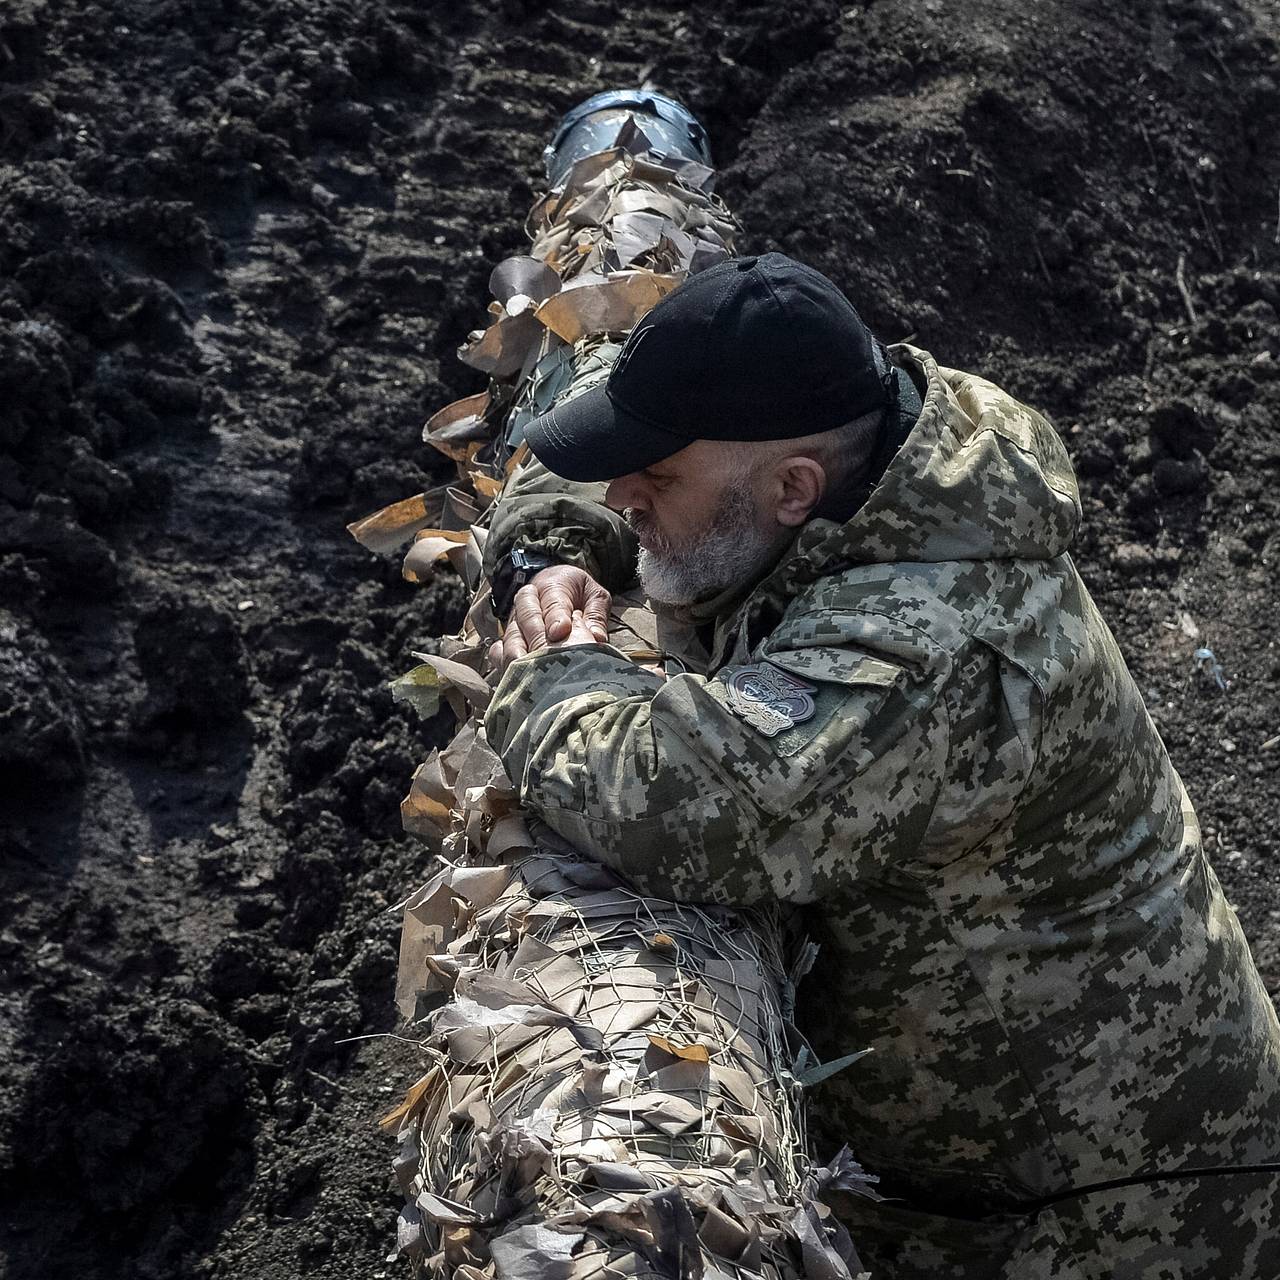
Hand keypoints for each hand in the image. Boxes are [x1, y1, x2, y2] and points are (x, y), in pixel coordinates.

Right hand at [488, 565, 609, 671]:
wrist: (555, 586)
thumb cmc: (579, 594)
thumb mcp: (594, 596)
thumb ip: (596, 614)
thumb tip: (597, 638)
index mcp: (553, 586)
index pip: (553, 601)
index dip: (556, 617)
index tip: (561, 632)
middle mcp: (528, 602)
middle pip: (526, 616)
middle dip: (536, 635)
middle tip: (548, 655)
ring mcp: (516, 622)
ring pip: (511, 635)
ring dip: (519, 652)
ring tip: (529, 671)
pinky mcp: (508, 639)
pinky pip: (499, 650)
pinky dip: (504, 662)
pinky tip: (514, 676)